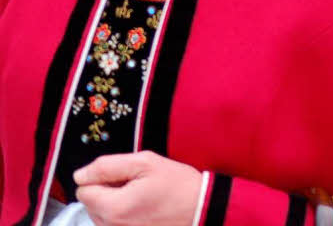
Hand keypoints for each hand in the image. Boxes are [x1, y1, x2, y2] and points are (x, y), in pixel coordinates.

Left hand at [74, 151, 201, 225]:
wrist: (201, 209)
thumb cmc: (178, 186)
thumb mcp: (145, 163)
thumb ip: (107, 166)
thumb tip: (81, 175)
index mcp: (113, 208)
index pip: (83, 189)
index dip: (102, 177)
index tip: (124, 175)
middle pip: (90, 204)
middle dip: (107, 191)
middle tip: (136, 184)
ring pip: (100, 215)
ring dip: (114, 203)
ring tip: (141, 196)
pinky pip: (114, 224)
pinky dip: (123, 215)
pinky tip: (143, 208)